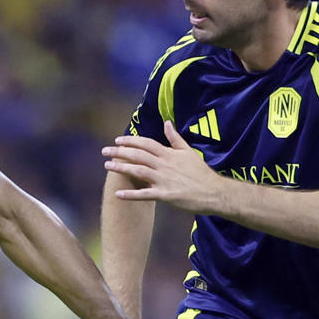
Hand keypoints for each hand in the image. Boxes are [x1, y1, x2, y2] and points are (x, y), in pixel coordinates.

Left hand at [103, 122, 229, 211]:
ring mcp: (164, 180)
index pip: (146, 144)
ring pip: (138, 171)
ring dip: (121, 168)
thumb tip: (167, 123)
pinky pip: (145, 195)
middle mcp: (165, 165)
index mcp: (169, 154)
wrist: (214, 192)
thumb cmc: (201, 173)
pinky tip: (117, 194)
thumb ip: (175, 138)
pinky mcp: (165, 195)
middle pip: (138, 155)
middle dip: (120, 152)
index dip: (131, 141)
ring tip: (107, 166)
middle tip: (105, 150)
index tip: (117, 140)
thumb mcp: (188, 152)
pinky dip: (131, 195)